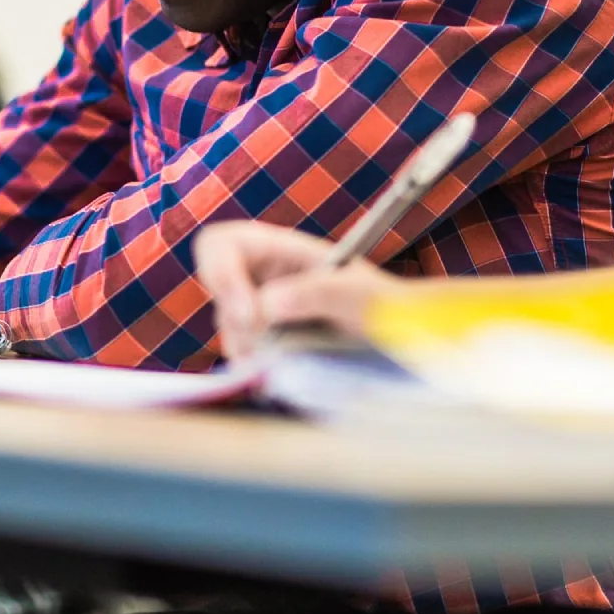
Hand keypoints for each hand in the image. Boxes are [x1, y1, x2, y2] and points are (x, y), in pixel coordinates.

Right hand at [194, 221, 403, 361]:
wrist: (398, 340)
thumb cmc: (382, 303)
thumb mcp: (358, 293)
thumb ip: (316, 293)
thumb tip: (265, 306)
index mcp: (277, 249)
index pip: (223, 244)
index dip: (220, 271)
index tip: (248, 313)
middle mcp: (260, 276)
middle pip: (216, 289)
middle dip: (237, 319)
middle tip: (265, 346)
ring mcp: (257, 311)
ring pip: (227, 328)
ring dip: (251, 348)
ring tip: (294, 357)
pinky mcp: (262, 344)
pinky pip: (240, 354)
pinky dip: (257, 367)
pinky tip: (286, 370)